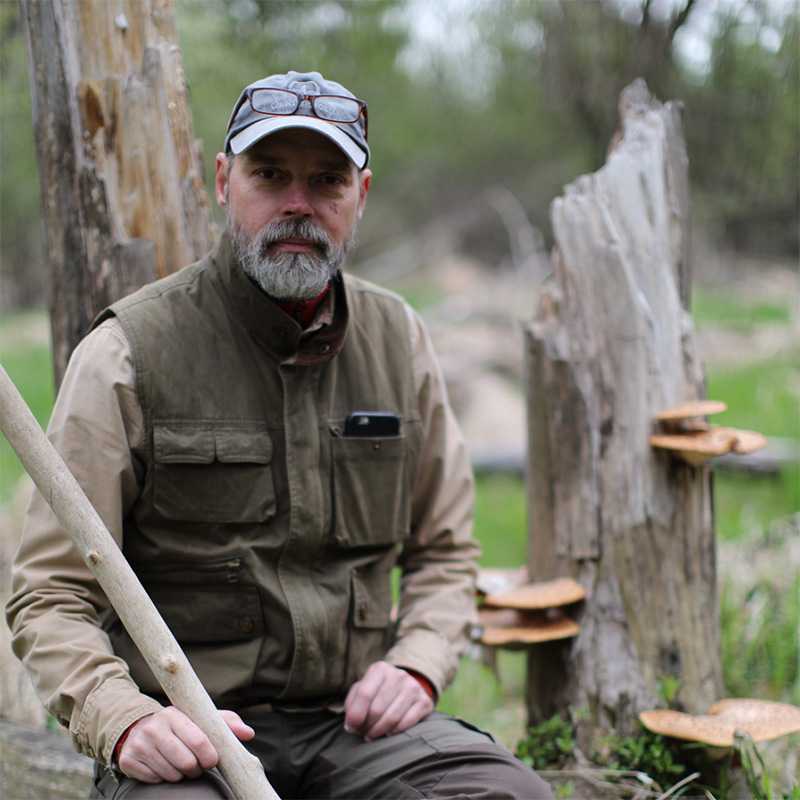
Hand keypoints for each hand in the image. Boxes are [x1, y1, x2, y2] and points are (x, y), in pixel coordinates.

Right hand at [116, 706, 254, 782]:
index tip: (213, 761)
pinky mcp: (128, 760)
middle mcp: (154, 727)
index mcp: (174, 714)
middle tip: (196, 765)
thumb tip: (249, 733)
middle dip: (196, 768)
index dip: (209, 755)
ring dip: (180, 775)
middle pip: (185, 762)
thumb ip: (225, 724)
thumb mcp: (200, 719)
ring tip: (181, 764)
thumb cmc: (180, 725)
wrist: (139, 728)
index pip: (198, 740)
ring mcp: (139, 744)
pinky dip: (163, 778)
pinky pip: (154, 780)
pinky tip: (164, 766)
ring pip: (171, 774)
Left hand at [344, 661, 433, 740]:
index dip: (356, 715)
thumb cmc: (377, 691)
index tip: (351, 727)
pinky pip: (407, 723)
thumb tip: (351, 725)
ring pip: (392, 718)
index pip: (365, 694)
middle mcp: (399, 675)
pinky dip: (394, 732)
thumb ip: (353, 704)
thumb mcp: (363, 689)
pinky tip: (388, 733)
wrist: (405, 687)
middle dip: (367, 726)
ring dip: (378, 732)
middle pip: (377, 709)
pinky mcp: (425, 702)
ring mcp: (413, 688)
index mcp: (380, 669)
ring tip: (372, 735)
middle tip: (363, 733)